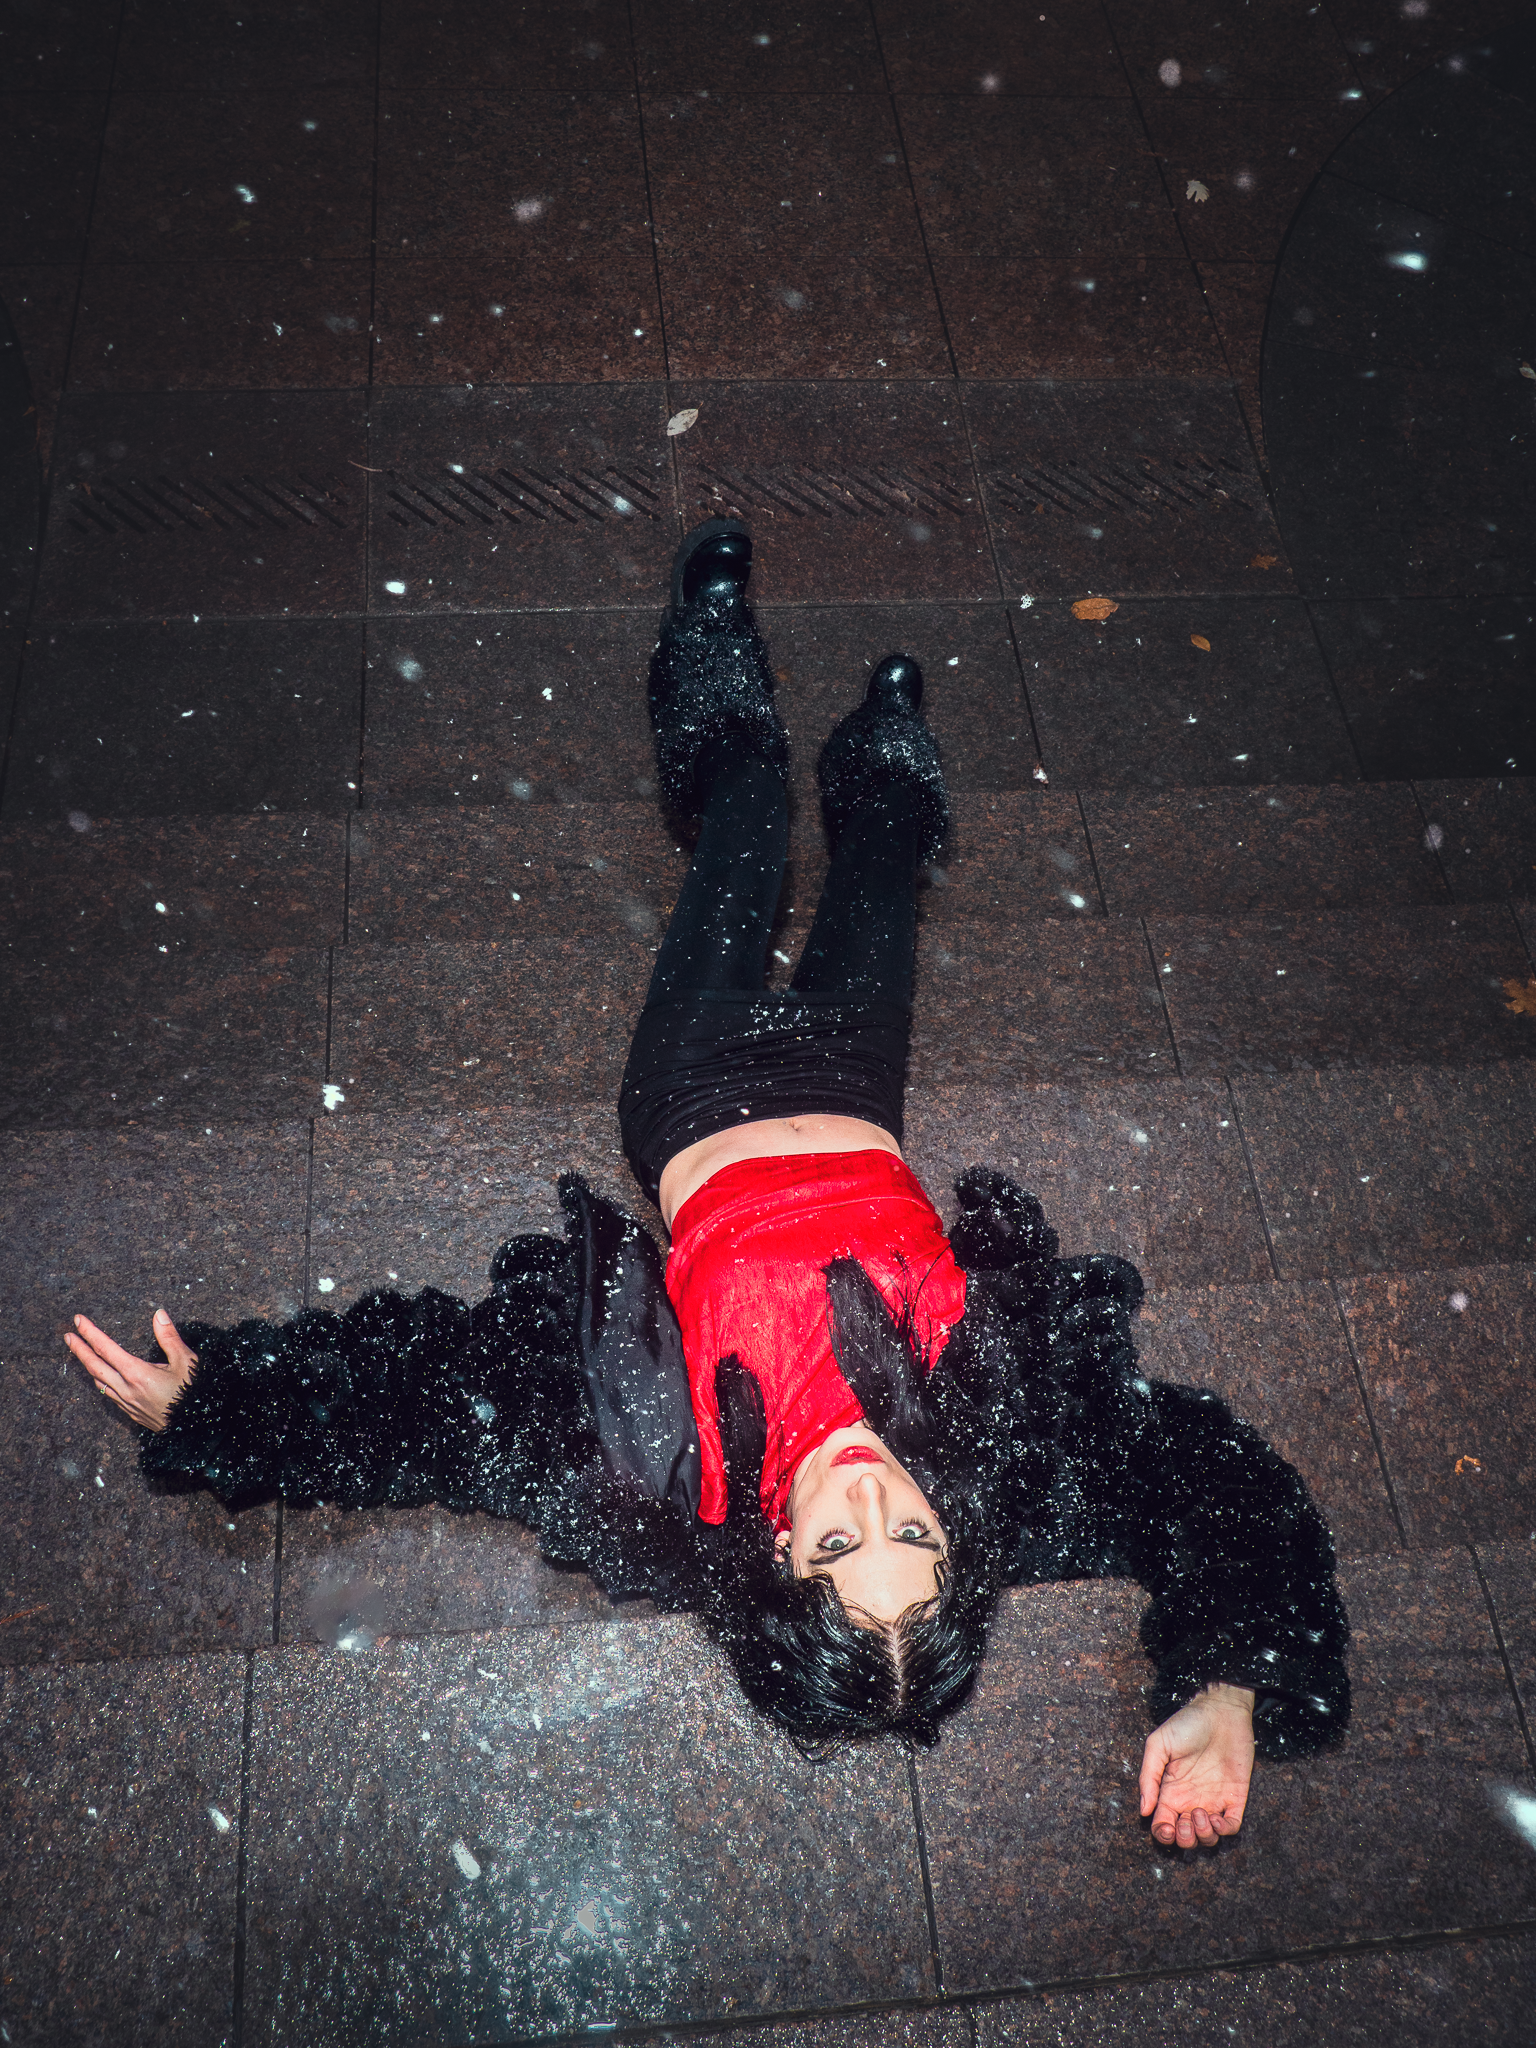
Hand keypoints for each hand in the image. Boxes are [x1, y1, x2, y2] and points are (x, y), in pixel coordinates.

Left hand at [66, 1310, 196, 1432]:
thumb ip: (169, 1337)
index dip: (90, 1333)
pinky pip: (109, 1395)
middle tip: (68, 1336)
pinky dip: (100, 1381)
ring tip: (82, 1354)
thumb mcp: (186, 1361)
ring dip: (88, 1366)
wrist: (197, 1426)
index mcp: (137, 1373)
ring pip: (99, 1382)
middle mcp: (127, 1389)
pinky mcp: (132, 1413)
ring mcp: (127, 1403)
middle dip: (79, 1350)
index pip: (106, 1348)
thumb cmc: (194, 1392)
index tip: (78, 1320)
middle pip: (94, 1366)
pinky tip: (103, 1378)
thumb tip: (158, 1315)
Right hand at [1138, 1682, 1255, 1849]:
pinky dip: (1225, 1831)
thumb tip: (1144, 1810)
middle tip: (1185, 1822)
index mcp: (1170, 1791)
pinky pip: (1232, 1826)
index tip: (1167, 1827)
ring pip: (1208, 1838)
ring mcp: (1214, 1801)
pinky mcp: (1235, 1798)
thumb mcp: (1159, 1744)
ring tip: (1201, 1814)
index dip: (1164, 1834)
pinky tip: (1218, 1818)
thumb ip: (1149, 1777)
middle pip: (1185, 1838)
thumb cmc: (1187, 1724)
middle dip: (1184, 1839)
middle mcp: (1191, 1800)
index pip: (1163, 1825)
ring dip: (1203, 1836)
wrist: (1221, 1711)